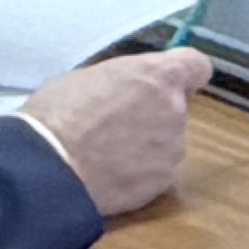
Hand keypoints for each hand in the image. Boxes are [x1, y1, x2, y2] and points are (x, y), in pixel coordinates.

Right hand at [22, 49, 211, 214]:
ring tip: (109, 153)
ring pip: (167, 141)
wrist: (51, 168)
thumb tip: (129, 88)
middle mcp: (175, 110)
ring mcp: (172, 149)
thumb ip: (124, 80)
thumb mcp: (90, 76)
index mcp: (158, 76)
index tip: (169, 82)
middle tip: (118, 122)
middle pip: (177, 106)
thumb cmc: (60, 114)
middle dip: (154, 112)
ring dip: (148, 145)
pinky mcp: (162, 183)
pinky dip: (140, 172)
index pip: (197, 65)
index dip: (184, 73)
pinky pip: (156, 171)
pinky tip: (111, 174)